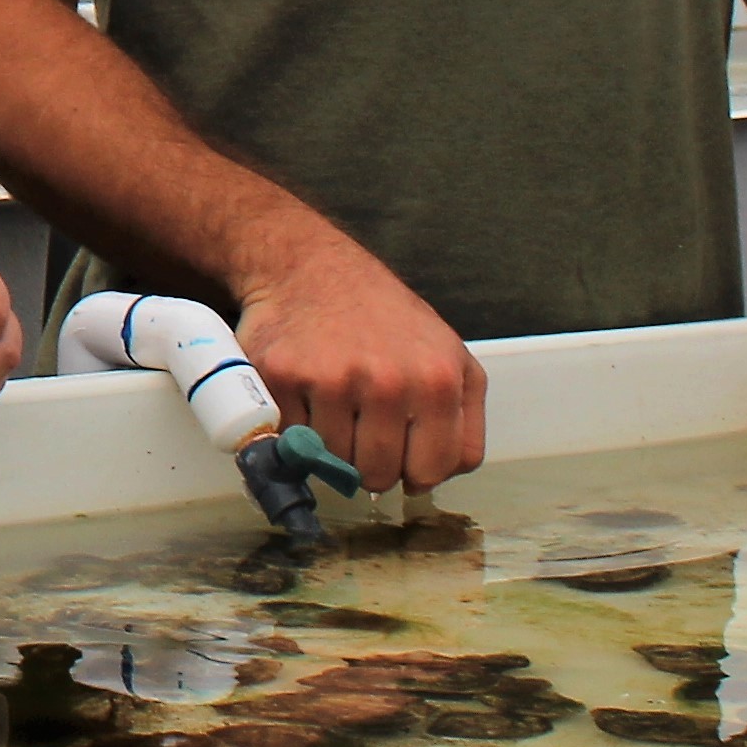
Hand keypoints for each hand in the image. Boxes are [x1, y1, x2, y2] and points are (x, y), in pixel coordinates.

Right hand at [234, 237, 484, 493]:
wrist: (309, 268)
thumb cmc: (382, 316)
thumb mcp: (449, 354)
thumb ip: (462, 417)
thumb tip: (434, 478)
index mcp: (438, 380)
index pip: (433, 470)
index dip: (415, 473)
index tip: (402, 455)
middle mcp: (388, 382)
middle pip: (378, 475)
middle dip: (370, 464)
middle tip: (362, 429)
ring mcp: (333, 380)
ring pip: (333, 463)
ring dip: (331, 445)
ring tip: (334, 404)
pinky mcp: (284, 378)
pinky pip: (291, 439)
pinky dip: (295, 427)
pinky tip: (306, 394)